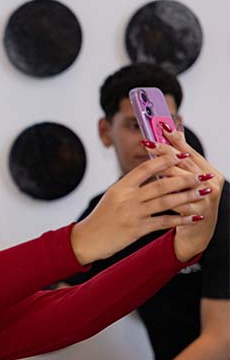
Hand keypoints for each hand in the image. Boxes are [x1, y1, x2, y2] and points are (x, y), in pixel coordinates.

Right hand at [70, 142, 208, 264]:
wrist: (87, 239)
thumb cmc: (101, 217)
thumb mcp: (112, 196)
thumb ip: (130, 185)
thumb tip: (150, 171)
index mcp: (120, 187)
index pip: (144, 168)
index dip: (164, 160)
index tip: (181, 155)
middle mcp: (127, 199)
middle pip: (161, 185)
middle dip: (184, 179)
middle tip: (200, 175)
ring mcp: (132, 214)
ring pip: (165, 202)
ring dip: (187, 196)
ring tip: (202, 192)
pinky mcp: (137, 230)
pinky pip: (163, 222)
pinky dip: (180, 219)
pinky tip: (193, 217)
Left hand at [161, 125, 224, 261]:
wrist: (197, 230)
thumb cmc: (189, 200)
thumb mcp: (187, 180)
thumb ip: (180, 160)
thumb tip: (172, 132)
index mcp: (209, 171)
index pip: (190, 152)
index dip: (175, 140)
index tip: (161, 129)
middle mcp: (211, 182)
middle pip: (184, 164)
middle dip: (165, 153)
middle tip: (148, 143)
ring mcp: (206, 198)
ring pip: (181, 182)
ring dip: (164, 173)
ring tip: (148, 166)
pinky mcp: (198, 212)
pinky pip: (179, 203)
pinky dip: (166, 197)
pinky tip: (151, 193)